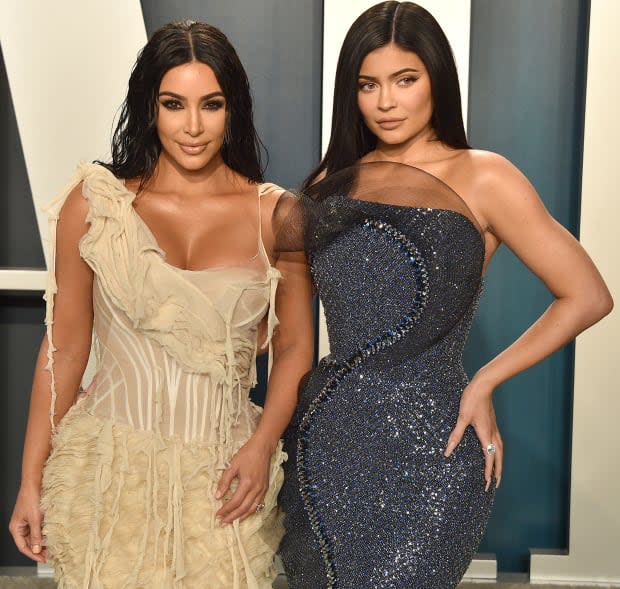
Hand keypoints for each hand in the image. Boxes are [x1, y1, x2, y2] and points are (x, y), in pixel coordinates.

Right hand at [9, 485, 46, 562]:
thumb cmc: (31, 498)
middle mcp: (20, 526)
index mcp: (16, 528)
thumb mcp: (35, 519)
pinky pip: (38, 528)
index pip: (23, 547)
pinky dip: (44, 533)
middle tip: (49, 555)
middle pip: (29, 542)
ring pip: (34, 535)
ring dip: (42, 541)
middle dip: (38, 549)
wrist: (34, 483)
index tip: (42, 559)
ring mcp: (27, 521)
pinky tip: (51, 536)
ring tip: (52, 547)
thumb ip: (36, 535)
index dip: (33, 554)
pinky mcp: (34, 516)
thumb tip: (37, 549)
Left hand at [215, 438, 271, 525]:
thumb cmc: (246, 454)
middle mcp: (256, 489)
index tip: (217, 514)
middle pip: (243, 508)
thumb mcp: (232, 465)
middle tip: (222, 523)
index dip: (225, 509)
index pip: (235, 502)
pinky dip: (250, 511)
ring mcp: (262, 490)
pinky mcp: (265, 488)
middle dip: (232, 517)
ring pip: (252, 509)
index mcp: (247, 483)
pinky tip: (244, 514)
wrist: (262, 447)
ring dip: (241, 517)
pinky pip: (258, 504)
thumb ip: (224, 481)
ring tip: (232, 522)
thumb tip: (217, 496)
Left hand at [444, 376, 502, 490]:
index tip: (487, 483)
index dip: (488, 471)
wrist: (483, 385)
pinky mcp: (492, 423)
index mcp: (486, 434)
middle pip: (498, 457)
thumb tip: (448, 451)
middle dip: (497, 471)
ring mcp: (494, 428)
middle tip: (495, 484)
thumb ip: (456, 435)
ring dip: (499, 462)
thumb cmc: (472, 399)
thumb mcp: (462, 418)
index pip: (489, 458)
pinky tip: (493, 450)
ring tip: (498, 472)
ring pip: (500, 450)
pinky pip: (498, 442)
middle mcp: (492, 433)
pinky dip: (498, 451)